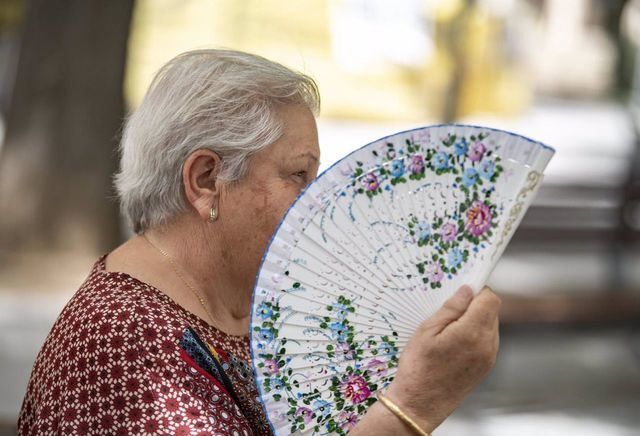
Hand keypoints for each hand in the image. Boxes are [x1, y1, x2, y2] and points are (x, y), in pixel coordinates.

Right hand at [383, 285, 500, 432]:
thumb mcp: (427, 331)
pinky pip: (488, 340)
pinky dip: (475, 335)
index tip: (461, 293)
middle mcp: (486, 345)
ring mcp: (489, 357)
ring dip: (475, 321)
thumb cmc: (418, 368)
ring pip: (491, 325)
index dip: (477, 291)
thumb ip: (450, 309)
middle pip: (492, 311)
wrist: (419, 404)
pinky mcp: (486, 367)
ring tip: (449, 331)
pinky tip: (454, 344)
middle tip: (449, 313)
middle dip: (474, 306)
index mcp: (472, 332)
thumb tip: (467, 290)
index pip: (490, 299)